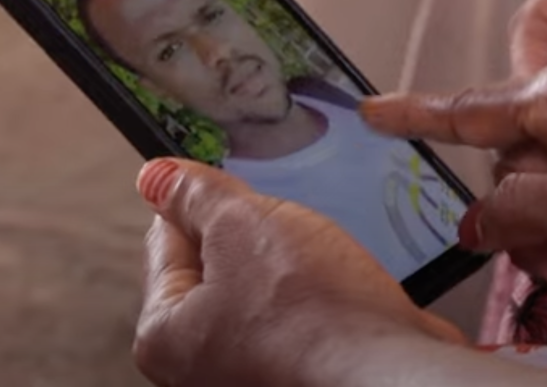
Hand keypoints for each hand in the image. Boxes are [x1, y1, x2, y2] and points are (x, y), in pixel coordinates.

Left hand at [132, 158, 463, 386]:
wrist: (388, 369)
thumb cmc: (312, 315)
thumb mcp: (241, 224)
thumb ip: (196, 196)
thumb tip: (158, 178)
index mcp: (165, 335)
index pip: (167, 242)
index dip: (202, 201)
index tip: (226, 180)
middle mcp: (204, 365)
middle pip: (219, 268)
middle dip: (256, 236)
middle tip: (284, 226)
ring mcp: (258, 370)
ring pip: (269, 289)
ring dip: (297, 263)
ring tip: (320, 261)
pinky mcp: (307, 369)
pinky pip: (308, 315)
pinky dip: (325, 295)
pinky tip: (344, 288)